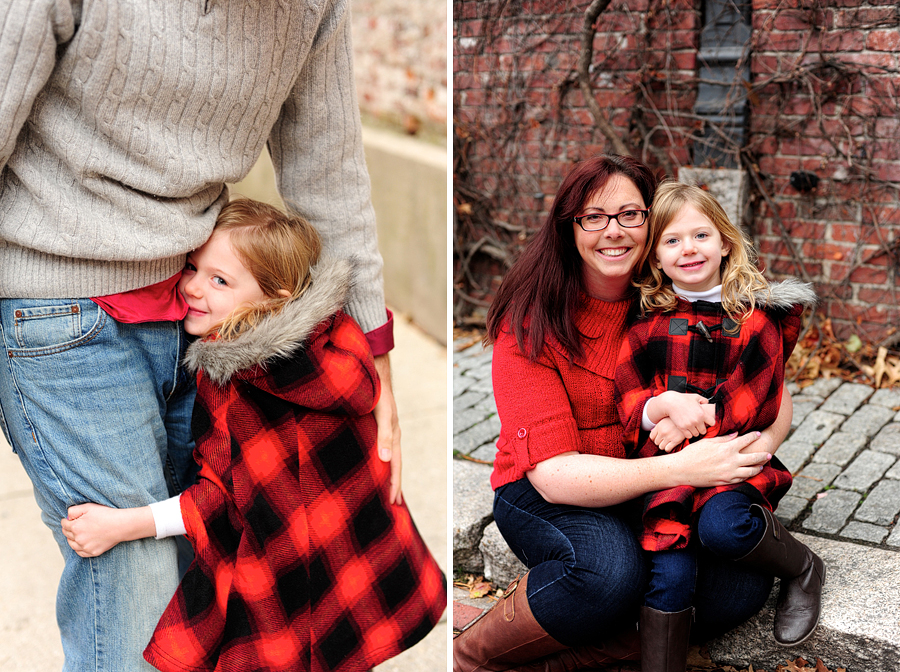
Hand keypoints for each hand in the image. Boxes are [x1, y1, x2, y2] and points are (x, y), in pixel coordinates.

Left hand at [61, 503, 153, 557]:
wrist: (120, 525)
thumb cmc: (106, 514)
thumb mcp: (88, 507)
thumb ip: (73, 510)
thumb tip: (67, 517)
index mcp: (75, 527)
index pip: (64, 524)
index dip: (66, 521)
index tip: (68, 520)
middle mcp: (78, 539)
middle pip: (67, 534)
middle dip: (68, 529)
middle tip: (73, 526)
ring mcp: (85, 547)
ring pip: (72, 545)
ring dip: (72, 539)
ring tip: (77, 535)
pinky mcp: (92, 552)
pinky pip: (80, 553)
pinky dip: (79, 548)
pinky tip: (82, 543)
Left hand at [373, 354, 401, 504]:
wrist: (373, 371)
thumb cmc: (377, 393)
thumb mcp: (382, 414)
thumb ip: (384, 436)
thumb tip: (386, 460)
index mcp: (394, 436)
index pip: (396, 466)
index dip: (394, 485)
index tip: (393, 504)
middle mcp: (391, 436)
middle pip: (393, 466)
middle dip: (393, 485)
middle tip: (393, 506)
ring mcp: (384, 432)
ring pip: (387, 459)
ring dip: (386, 475)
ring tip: (385, 491)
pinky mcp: (376, 427)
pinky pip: (380, 449)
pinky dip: (378, 462)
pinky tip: (373, 466)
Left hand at [649, 417, 686, 452]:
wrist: (686, 419)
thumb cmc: (674, 420)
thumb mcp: (664, 421)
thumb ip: (659, 427)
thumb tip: (655, 435)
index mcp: (659, 427)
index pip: (651, 437)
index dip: (654, 438)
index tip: (658, 438)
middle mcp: (663, 432)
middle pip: (656, 442)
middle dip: (659, 442)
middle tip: (663, 440)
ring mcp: (669, 437)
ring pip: (661, 447)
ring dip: (663, 446)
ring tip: (667, 443)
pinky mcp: (675, 441)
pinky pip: (667, 449)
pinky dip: (668, 449)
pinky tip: (670, 446)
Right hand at [650, 391, 714, 437]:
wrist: (671, 402)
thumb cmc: (683, 398)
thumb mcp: (695, 397)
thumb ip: (704, 400)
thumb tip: (707, 402)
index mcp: (702, 413)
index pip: (712, 423)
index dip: (710, 422)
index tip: (706, 422)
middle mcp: (697, 420)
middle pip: (704, 431)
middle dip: (701, 429)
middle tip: (698, 426)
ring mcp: (689, 425)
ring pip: (696, 434)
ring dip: (694, 431)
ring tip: (691, 427)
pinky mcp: (682, 428)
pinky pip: (689, 436)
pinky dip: (688, 434)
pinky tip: (687, 429)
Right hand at [673, 431, 771, 487]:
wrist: (682, 470)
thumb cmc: (692, 454)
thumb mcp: (707, 442)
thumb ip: (723, 439)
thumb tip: (736, 435)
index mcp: (726, 448)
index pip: (745, 440)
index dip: (754, 436)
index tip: (759, 434)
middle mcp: (731, 461)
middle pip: (754, 457)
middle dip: (763, 455)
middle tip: (769, 453)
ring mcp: (730, 473)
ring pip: (751, 471)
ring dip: (758, 467)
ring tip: (761, 465)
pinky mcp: (726, 481)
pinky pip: (742, 479)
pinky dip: (748, 476)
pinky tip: (749, 473)